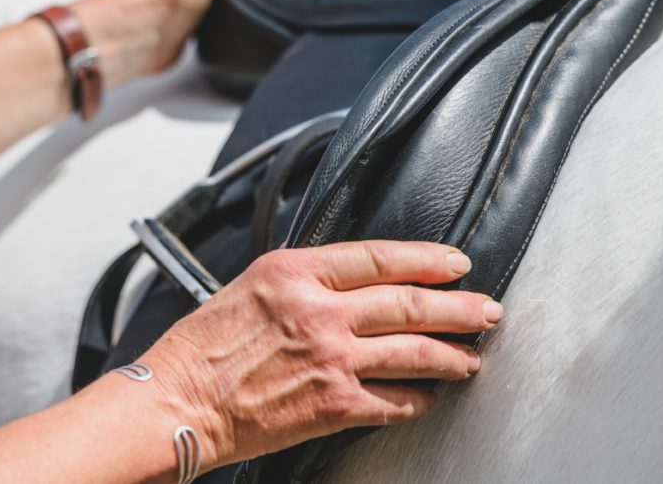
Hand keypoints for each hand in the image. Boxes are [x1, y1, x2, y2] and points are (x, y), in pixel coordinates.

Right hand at [137, 241, 503, 469]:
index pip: (378, 256)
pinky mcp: (332, 405)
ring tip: (472, 356)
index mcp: (295, 271)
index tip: (454, 263)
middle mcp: (319, 310)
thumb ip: (302, 279)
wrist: (177, 401)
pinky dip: (418, 398)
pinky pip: (393, 401)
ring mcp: (330, 358)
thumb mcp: (249, 285)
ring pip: (413, 351)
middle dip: (458, 306)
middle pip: (408, 303)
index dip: (426, 260)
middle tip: (486, 309)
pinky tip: (430, 396)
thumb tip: (350, 282)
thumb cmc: (201, 347)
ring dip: (451, 353)